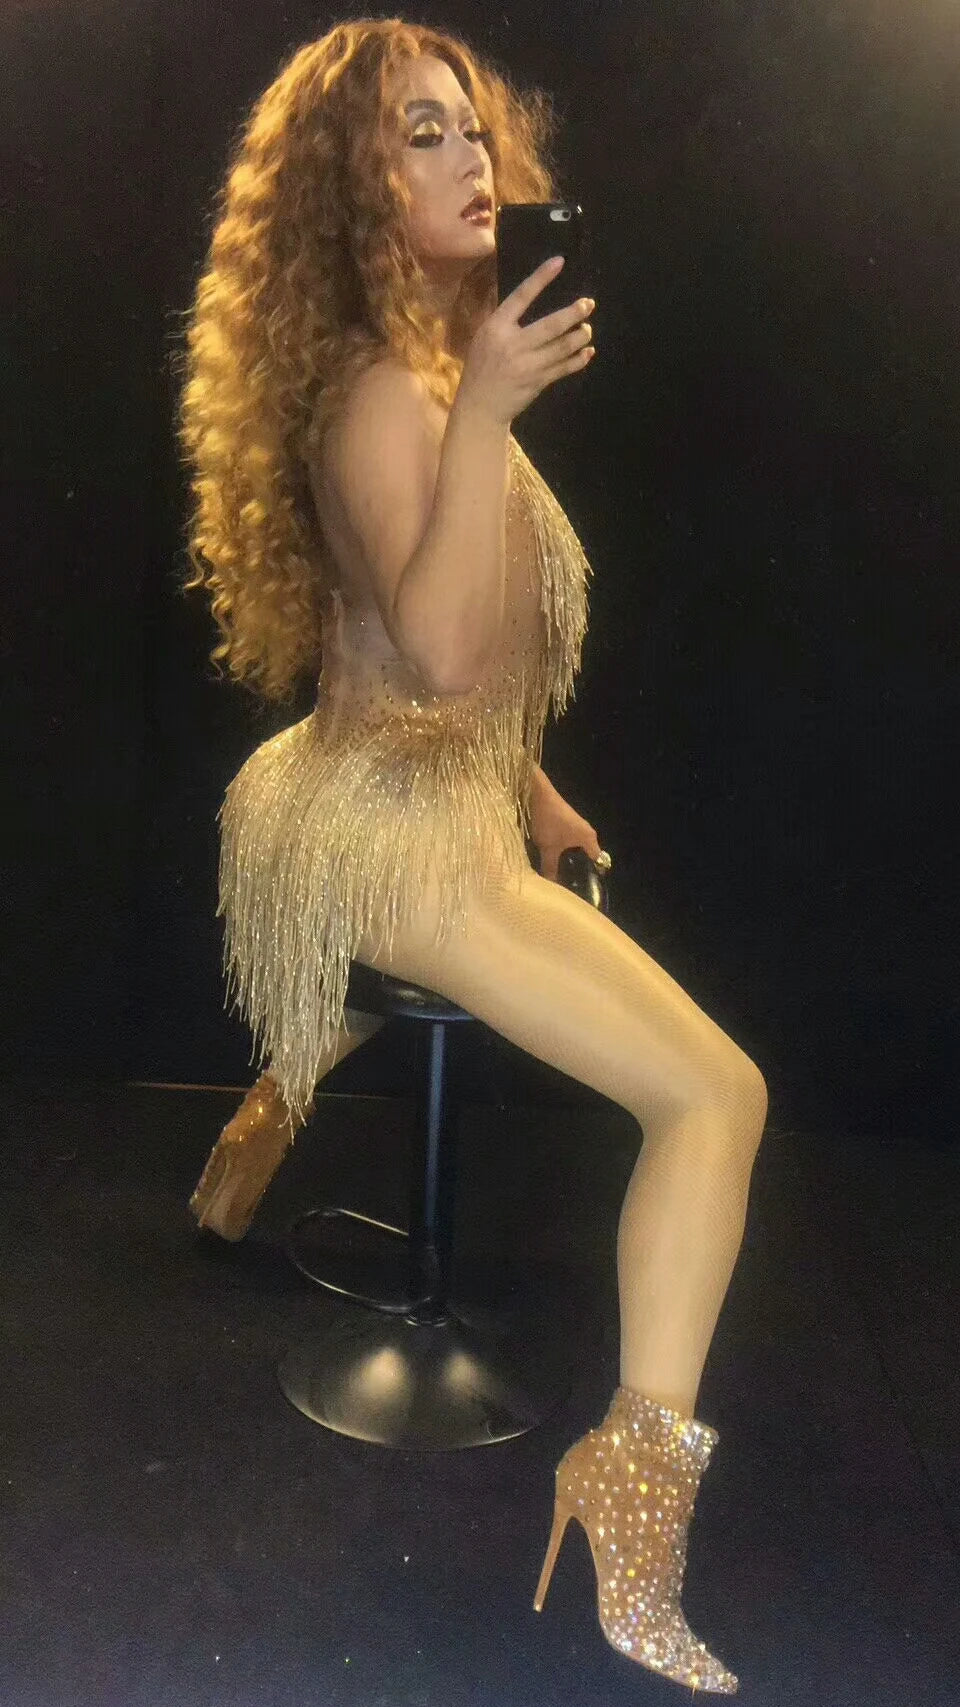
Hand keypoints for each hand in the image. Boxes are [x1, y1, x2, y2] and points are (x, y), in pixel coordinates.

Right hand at [458, 256, 595, 425]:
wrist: (479, 407)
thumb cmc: (481, 368)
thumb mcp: (483, 338)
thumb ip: (503, 320)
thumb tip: (523, 297)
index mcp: (496, 327)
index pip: (521, 296)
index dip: (541, 278)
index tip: (559, 262)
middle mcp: (513, 344)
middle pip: (551, 325)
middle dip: (573, 313)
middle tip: (588, 304)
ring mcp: (527, 365)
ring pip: (562, 347)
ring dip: (580, 337)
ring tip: (587, 329)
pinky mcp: (538, 382)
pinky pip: (564, 368)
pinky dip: (579, 359)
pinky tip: (588, 352)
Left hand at [529, 790, 602, 883]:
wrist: (537, 793)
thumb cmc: (548, 820)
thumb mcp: (547, 847)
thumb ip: (550, 866)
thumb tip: (550, 885)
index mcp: (588, 838)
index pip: (599, 861)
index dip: (593, 875)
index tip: (584, 888)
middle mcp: (586, 832)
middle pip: (587, 856)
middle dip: (578, 870)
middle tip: (568, 885)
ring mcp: (576, 827)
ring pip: (575, 849)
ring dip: (568, 860)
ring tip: (559, 875)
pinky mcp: (565, 823)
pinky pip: (568, 842)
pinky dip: (562, 851)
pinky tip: (552, 859)